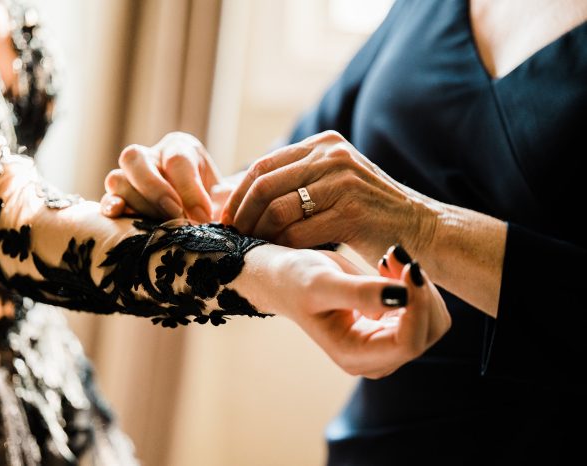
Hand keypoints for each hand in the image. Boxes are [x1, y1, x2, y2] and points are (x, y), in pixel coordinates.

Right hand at [101, 132, 222, 222]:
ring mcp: (129, 177)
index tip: (203, 217)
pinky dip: (110, 207)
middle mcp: (151, 157)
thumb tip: (220, 203)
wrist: (200, 216)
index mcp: (180, 148)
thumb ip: (225, 197)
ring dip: (137, 203)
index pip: (177, 161)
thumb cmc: (214, 202)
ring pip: (117, 178)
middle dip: (155, 189)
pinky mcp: (118, 198)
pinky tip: (120, 216)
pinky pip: (106, 198)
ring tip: (158, 225)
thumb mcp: (225, 194)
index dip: (190, 190)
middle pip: (136, 158)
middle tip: (176, 215)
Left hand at [221, 130, 436, 264]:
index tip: (226, 218)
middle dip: (240, 214)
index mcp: (324, 145)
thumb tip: (234, 190)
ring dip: (258, 234)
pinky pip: (298, 232)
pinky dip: (281, 247)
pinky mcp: (352, 212)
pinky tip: (279, 257)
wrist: (422, 230)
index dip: (238, 194)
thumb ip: (295, 181)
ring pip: (277, 208)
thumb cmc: (370, 213)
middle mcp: (332, 156)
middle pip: (264, 184)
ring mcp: (342, 182)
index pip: (263, 165)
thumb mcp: (333, 183)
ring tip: (252, 249)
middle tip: (232, 237)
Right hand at [240, 244, 450, 377]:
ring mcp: (386, 343)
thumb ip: (361, 293)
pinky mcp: (392, 326)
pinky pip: (423, 308)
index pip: (409, 344)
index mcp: (355, 355)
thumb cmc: (296, 281)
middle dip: (420, 292)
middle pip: (428, 333)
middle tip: (396, 255)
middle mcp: (375, 357)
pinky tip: (388, 266)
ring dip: (419, 286)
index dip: (418, 307)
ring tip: (390, 258)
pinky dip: (413, 283)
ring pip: (433, 321)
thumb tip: (404, 297)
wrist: (287, 278)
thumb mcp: (322, 284)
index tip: (409, 267)